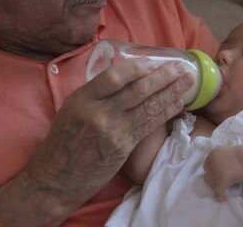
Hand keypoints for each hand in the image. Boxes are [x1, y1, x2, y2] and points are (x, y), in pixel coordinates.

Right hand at [25, 59, 193, 217]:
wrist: (55, 180)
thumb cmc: (62, 143)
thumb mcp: (71, 111)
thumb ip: (96, 95)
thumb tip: (124, 78)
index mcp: (82, 99)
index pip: (116, 75)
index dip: (139, 67)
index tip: (154, 62)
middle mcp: (98, 112)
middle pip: (138, 89)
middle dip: (163, 76)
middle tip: (181, 66)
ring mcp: (112, 131)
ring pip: (148, 106)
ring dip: (171, 92)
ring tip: (187, 81)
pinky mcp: (122, 148)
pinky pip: (148, 126)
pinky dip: (165, 113)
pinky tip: (178, 104)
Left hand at [203, 145, 242, 200]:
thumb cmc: (242, 155)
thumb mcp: (226, 153)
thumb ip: (219, 159)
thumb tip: (217, 170)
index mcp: (212, 154)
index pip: (206, 166)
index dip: (211, 173)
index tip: (217, 176)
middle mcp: (211, 162)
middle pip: (208, 176)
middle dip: (213, 181)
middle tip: (222, 183)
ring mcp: (215, 171)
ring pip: (212, 184)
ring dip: (217, 188)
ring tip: (224, 189)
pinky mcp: (221, 180)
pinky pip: (218, 191)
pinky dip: (220, 196)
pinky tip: (223, 198)